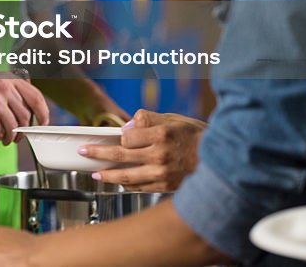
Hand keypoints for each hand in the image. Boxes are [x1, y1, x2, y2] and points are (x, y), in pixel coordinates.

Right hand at [0, 73, 48, 144]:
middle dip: (24, 130)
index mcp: (8, 79)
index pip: (35, 97)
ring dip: (11, 137)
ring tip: (4, 138)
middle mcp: (5, 88)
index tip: (43, 123)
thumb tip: (26, 111)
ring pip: (15, 127)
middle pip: (26, 115)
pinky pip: (0, 132)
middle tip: (17, 136)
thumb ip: (9, 92)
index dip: (43, 112)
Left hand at [79, 109, 205, 191]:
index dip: (120, 135)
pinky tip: (119, 182)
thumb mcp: (175, 119)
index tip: (116, 135)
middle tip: (84, 152)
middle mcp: (160, 155)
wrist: (222, 161)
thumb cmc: (197, 137)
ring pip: (127, 176)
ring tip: (96, 173)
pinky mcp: (166, 187)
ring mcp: (162, 173)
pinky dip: (127, 185)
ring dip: (108, 175)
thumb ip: (149, 119)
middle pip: (121, 155)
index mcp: (162, 134)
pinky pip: (140, 187)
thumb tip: (128, 124)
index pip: (128, 136)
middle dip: (98, 153)